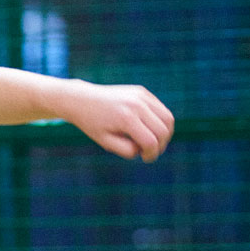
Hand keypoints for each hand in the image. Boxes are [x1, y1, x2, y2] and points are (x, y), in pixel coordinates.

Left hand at [59, 81, 174, 161]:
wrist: (81, 99)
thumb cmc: (92, 123)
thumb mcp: (106, 142)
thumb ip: (127, 150)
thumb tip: (145, 148)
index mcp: (126, 118)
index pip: (151, 142)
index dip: (151, 155)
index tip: (145, 159)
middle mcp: (137, 105)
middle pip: (163, 131)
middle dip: (160, 145)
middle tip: (150, 152)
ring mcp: (141, 95)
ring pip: (168, 118)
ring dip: (165, 133)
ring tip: (152, 141)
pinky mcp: (142, 91)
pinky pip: (161, 109)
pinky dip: (160, 121)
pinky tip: (148, 128)